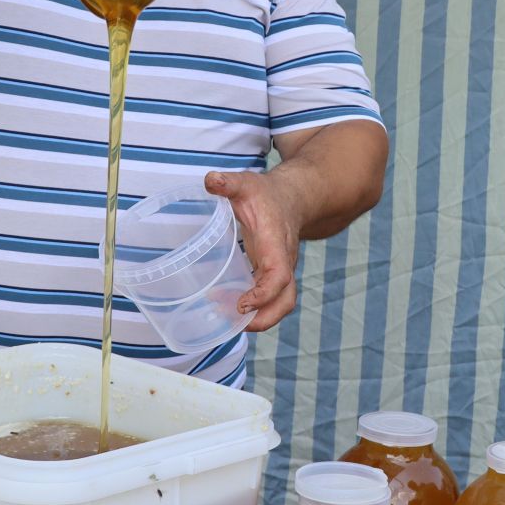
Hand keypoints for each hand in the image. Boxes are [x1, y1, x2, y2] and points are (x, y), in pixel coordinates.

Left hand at [205, 170, 300, 331]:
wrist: (293, 198)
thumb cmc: (268, 194)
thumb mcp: (247, 183)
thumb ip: (229, 183)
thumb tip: (211, 180)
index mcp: (276, 244)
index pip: (278, 276)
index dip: (263, 294)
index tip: (242, 304)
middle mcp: (283, 262)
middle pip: (285, 301)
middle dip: (264, 319)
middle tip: (235, 324)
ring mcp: (280, 270)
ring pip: (280, 304)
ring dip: (258, 318)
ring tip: (225, 319)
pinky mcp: (273, 274)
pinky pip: (269, 298)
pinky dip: (253, 308)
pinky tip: (227, 307)